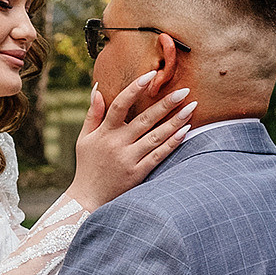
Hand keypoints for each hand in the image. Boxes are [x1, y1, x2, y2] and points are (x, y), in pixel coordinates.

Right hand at [69, 64, 194, 210]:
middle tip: (184, 90)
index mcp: (104, 132)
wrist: (87, 200)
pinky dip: (172, 143)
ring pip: (155, 137)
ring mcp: (128, 159)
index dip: (135, 88)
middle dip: (166, 104)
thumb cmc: (87, 166)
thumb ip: (93, 114)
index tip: (151, 75)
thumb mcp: (84, 138)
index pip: (120, 105)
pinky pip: (158, 156)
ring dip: (175, 121)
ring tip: (192, 107)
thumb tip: (97, 89)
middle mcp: (117, 144)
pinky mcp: (138, 174)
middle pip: (144, 119)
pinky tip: (186, 131)